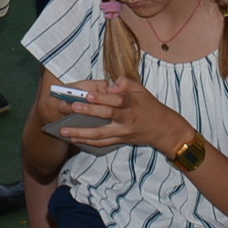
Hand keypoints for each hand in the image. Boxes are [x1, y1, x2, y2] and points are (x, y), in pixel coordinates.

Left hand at [51, 78, 191, 155]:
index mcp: (132, 104)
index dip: (103, 97)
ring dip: (81, 134)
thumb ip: (125, 83)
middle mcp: (127, 120)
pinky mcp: (120, 141)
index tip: (89, 93)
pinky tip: (73, 140)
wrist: (163, 129)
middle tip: (72, 108)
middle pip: (106, 117)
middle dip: (88, 112)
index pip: (116, 100)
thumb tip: (110, 85)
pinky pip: (101, 143)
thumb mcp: (141, 89)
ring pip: (100, 135)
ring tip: (64, 132)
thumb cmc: (149, 105)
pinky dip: (87, 142)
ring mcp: (123, 133)